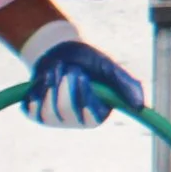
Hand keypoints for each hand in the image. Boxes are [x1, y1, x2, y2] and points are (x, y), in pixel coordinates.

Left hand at [18, 22, 144, 128]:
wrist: (61, 50)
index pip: (87, 116)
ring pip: (46, 112)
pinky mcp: (36, 114)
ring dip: (49, 85)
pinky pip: (30, 110)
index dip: (81, 94)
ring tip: (56, 71)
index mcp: (98, 113)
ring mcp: (55, 119)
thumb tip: (140, 107)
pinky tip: (42, 82)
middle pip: (64, 111)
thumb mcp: (110, 69)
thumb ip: (126, 86)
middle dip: (63, 84)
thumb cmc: (89, 61)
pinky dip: (34, 91)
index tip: (81, 75)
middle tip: (69, 69)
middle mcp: (77, 121)